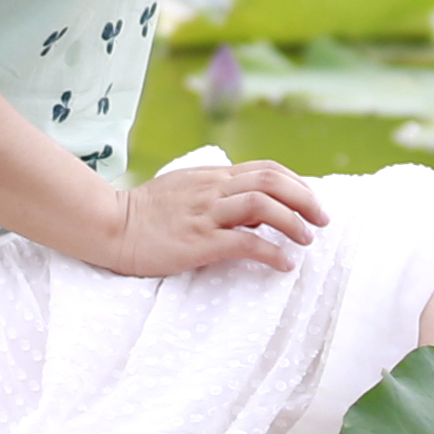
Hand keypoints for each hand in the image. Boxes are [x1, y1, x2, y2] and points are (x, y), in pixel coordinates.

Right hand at [100, 149, 326, 278]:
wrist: (110, 225)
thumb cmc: (145, 213)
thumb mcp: (185, 189)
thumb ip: (217, 192)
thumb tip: (254, 210)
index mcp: (212, 176)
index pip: (266, 169)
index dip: (297, 183)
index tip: (312, 201)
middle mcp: (213, 189)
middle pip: (272, 181)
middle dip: (305, 199)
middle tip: (323, 220)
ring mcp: (205, 214)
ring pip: (262, 206)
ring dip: (293, 222)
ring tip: (307, 240)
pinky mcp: (198, 241)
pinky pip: (245, 242)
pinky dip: (271, 252)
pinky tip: (284, 264)